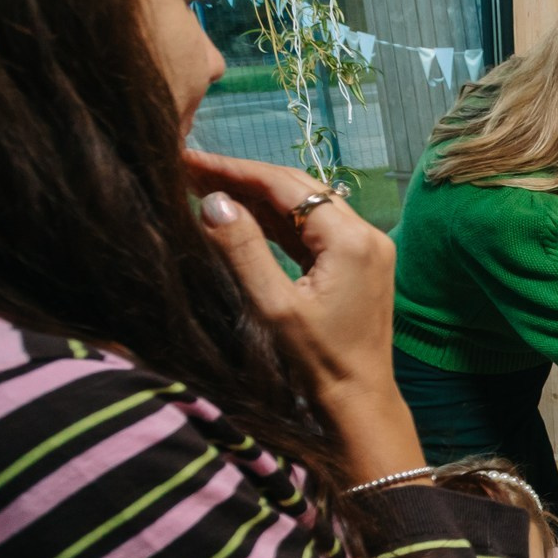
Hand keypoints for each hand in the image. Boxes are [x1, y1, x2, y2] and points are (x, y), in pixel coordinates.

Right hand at [188, 152, 420, 480]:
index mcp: (350, 239)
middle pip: (297, 189)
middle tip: (192, 169)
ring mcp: (367, 247)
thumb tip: (212, 201)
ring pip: (304, 207)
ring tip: (206, 186)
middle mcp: (366, 233)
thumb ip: (242, 250)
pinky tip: (241, 214)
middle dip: (244, 177)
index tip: (190, 159)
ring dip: (259, 197)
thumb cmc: (318, 361)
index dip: (234, 170)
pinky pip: (314, 229)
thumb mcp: (272, 306)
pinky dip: (278, 221)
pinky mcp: (360, 263)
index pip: (284, 186)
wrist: (359, 399)